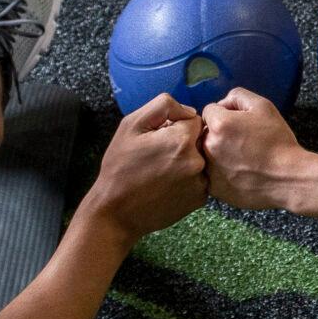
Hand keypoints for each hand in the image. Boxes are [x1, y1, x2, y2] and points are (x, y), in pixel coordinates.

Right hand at [78, 94, 207, 240]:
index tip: (160, 137)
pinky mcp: (200, 199)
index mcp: (182, 140)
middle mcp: (197, 161)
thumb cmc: (120, 167)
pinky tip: (168, 185)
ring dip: (187, 161)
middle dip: (183, 143)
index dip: (176, 125)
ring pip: (201, 160)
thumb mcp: (131, 125)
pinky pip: (200, 179)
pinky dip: (189, 179)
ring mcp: (201, 183)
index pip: (194, 119)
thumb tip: (189, 110)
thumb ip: (162, 106)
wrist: (116, 212)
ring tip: (162, 172)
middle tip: (159, 155)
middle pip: (199, 140)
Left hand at [200, 88, 306, 210]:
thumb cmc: (278, 141)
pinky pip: (210, 174)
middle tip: (242, 142)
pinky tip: (239, 173)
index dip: (225, 114)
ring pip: (206, 154)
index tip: (239, 124)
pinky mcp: (213, 188)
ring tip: (241, 159)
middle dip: (219, 134)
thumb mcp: (264, 106)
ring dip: (217, 153)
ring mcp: (209, 169)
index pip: (209, 111)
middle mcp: (208, 146)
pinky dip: (220, 173)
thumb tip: (223, 104)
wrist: (288, 178)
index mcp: (219, 124)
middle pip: (205, 133)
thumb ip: (238, 96)